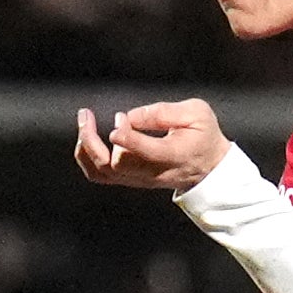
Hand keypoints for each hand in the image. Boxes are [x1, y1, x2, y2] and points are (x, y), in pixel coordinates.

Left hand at [75, 99, 226, 192]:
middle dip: (94, 138)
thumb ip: (163, 113)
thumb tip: (130, 117)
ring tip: (84, 121)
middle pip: (116, 165)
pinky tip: (86, 137)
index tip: (119, 118)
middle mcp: (152, 172)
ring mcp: (138, 179)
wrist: (208, 167)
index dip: (126, 137)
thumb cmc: (203, 135)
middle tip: (87, 113)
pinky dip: (86, 157)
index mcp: (173, 155)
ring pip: (102, 172)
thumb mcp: (196, 114)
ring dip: (86, 147)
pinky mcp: (130, 179)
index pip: (143, 154)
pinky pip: (99, 175)